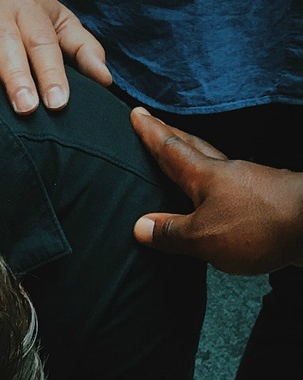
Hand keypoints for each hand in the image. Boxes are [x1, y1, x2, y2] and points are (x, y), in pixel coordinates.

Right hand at [0, 0, 110, 113]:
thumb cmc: (16, 7)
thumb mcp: (54, 19)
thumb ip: (80, 47)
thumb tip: (106, 80)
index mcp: (31, 14)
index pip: (45, 45)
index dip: (52, 74)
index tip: (58, 103)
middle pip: (11, 44)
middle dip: (18, 75)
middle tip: (25, 106)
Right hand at [131, 107, 302, 275]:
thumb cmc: (259, 226)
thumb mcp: (203, 237)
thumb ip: (171, 232)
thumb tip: (140, 226)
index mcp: (205, 176)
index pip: (170, 149)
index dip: (151, 133)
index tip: (137, 114)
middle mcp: (227, 173)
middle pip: (194, 147)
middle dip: (172, 135)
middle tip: (156, 123)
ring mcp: (251, 183)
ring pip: (216, 165)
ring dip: (196, 158)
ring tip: (184, 159)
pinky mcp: (269, 200)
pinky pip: (234, 186)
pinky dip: (219, 185)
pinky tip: (220, 196)